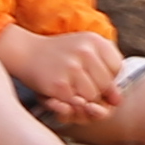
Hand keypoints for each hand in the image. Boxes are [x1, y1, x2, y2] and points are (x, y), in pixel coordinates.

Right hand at [0, 25, 124, 128]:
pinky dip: (69, 102)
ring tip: (70, 86)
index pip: (117, 68)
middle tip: (78, 81)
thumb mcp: (85, 51)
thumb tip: (118, 101)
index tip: (91, 72)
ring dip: (82, 97)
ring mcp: (71, 68)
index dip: (106, 75)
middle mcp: (85, 51)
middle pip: (106, 85)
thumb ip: (105, 71)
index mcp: (95, 40)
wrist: (26, 52)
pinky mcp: (59, 84)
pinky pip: (76, 104)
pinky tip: (61, 91)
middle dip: (95, 89)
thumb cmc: (59, 54)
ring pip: (92, 97)